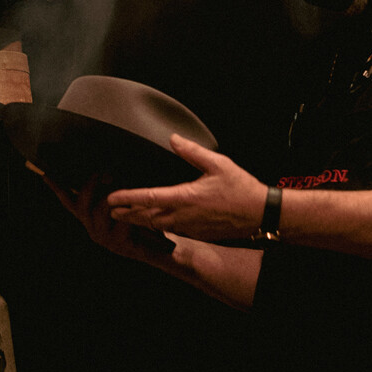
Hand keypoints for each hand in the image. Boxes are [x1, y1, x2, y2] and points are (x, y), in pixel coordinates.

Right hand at [39, 168, 175, 264]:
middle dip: (91, 184)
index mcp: (91, 218)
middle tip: (104, 170)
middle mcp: (93, 228)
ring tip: (123, 183)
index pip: (69, 201)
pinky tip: (137, 202)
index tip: (45, 174)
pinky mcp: (119, 244)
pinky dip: (129, 209)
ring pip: (102, 209)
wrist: (163, 251)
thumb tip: (107, 167)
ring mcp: (105, 237)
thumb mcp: (124, 204)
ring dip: (113, 194)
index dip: (57, 188)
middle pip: (82, 203)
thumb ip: (112, 190)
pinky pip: (121, 220)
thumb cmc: (143, 224)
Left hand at [106, 135, 265, 242]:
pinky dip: (157, 226)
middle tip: (111, 211)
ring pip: (158, 225)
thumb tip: (173, 139)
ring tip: (127, 216)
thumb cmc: (241, 189)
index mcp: (186, 198)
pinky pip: (171, 230)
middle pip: (147, 217)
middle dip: (128, 214)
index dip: (128, 198)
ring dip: (141, 220)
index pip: (149, 198)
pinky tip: (154, 222)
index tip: (112, 198)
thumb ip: (192, 151)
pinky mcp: (197, 232)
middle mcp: (184, 216)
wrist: (260, 214)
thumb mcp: (217, 163)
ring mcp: (190, 227)